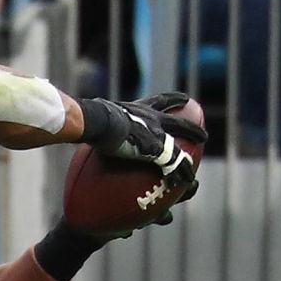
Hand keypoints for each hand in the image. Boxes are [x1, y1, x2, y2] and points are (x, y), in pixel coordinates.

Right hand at [82, 92, 208, 187]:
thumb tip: (78, 125)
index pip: (159, 101)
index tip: (185, 98)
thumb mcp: (96, 119)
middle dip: (190, 126)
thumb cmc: (91, 119)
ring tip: (199, 156)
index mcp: (139, 109)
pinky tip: (188, 181)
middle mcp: (152, 119)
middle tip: (202, 130)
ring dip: (191, 149)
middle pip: (177, 120)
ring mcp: (157, 134)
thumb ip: (95, 124)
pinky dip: (182, 172)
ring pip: (181, 143)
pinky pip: (176, 164)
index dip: (172, 99)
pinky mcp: (158, 150)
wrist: (99, 122)